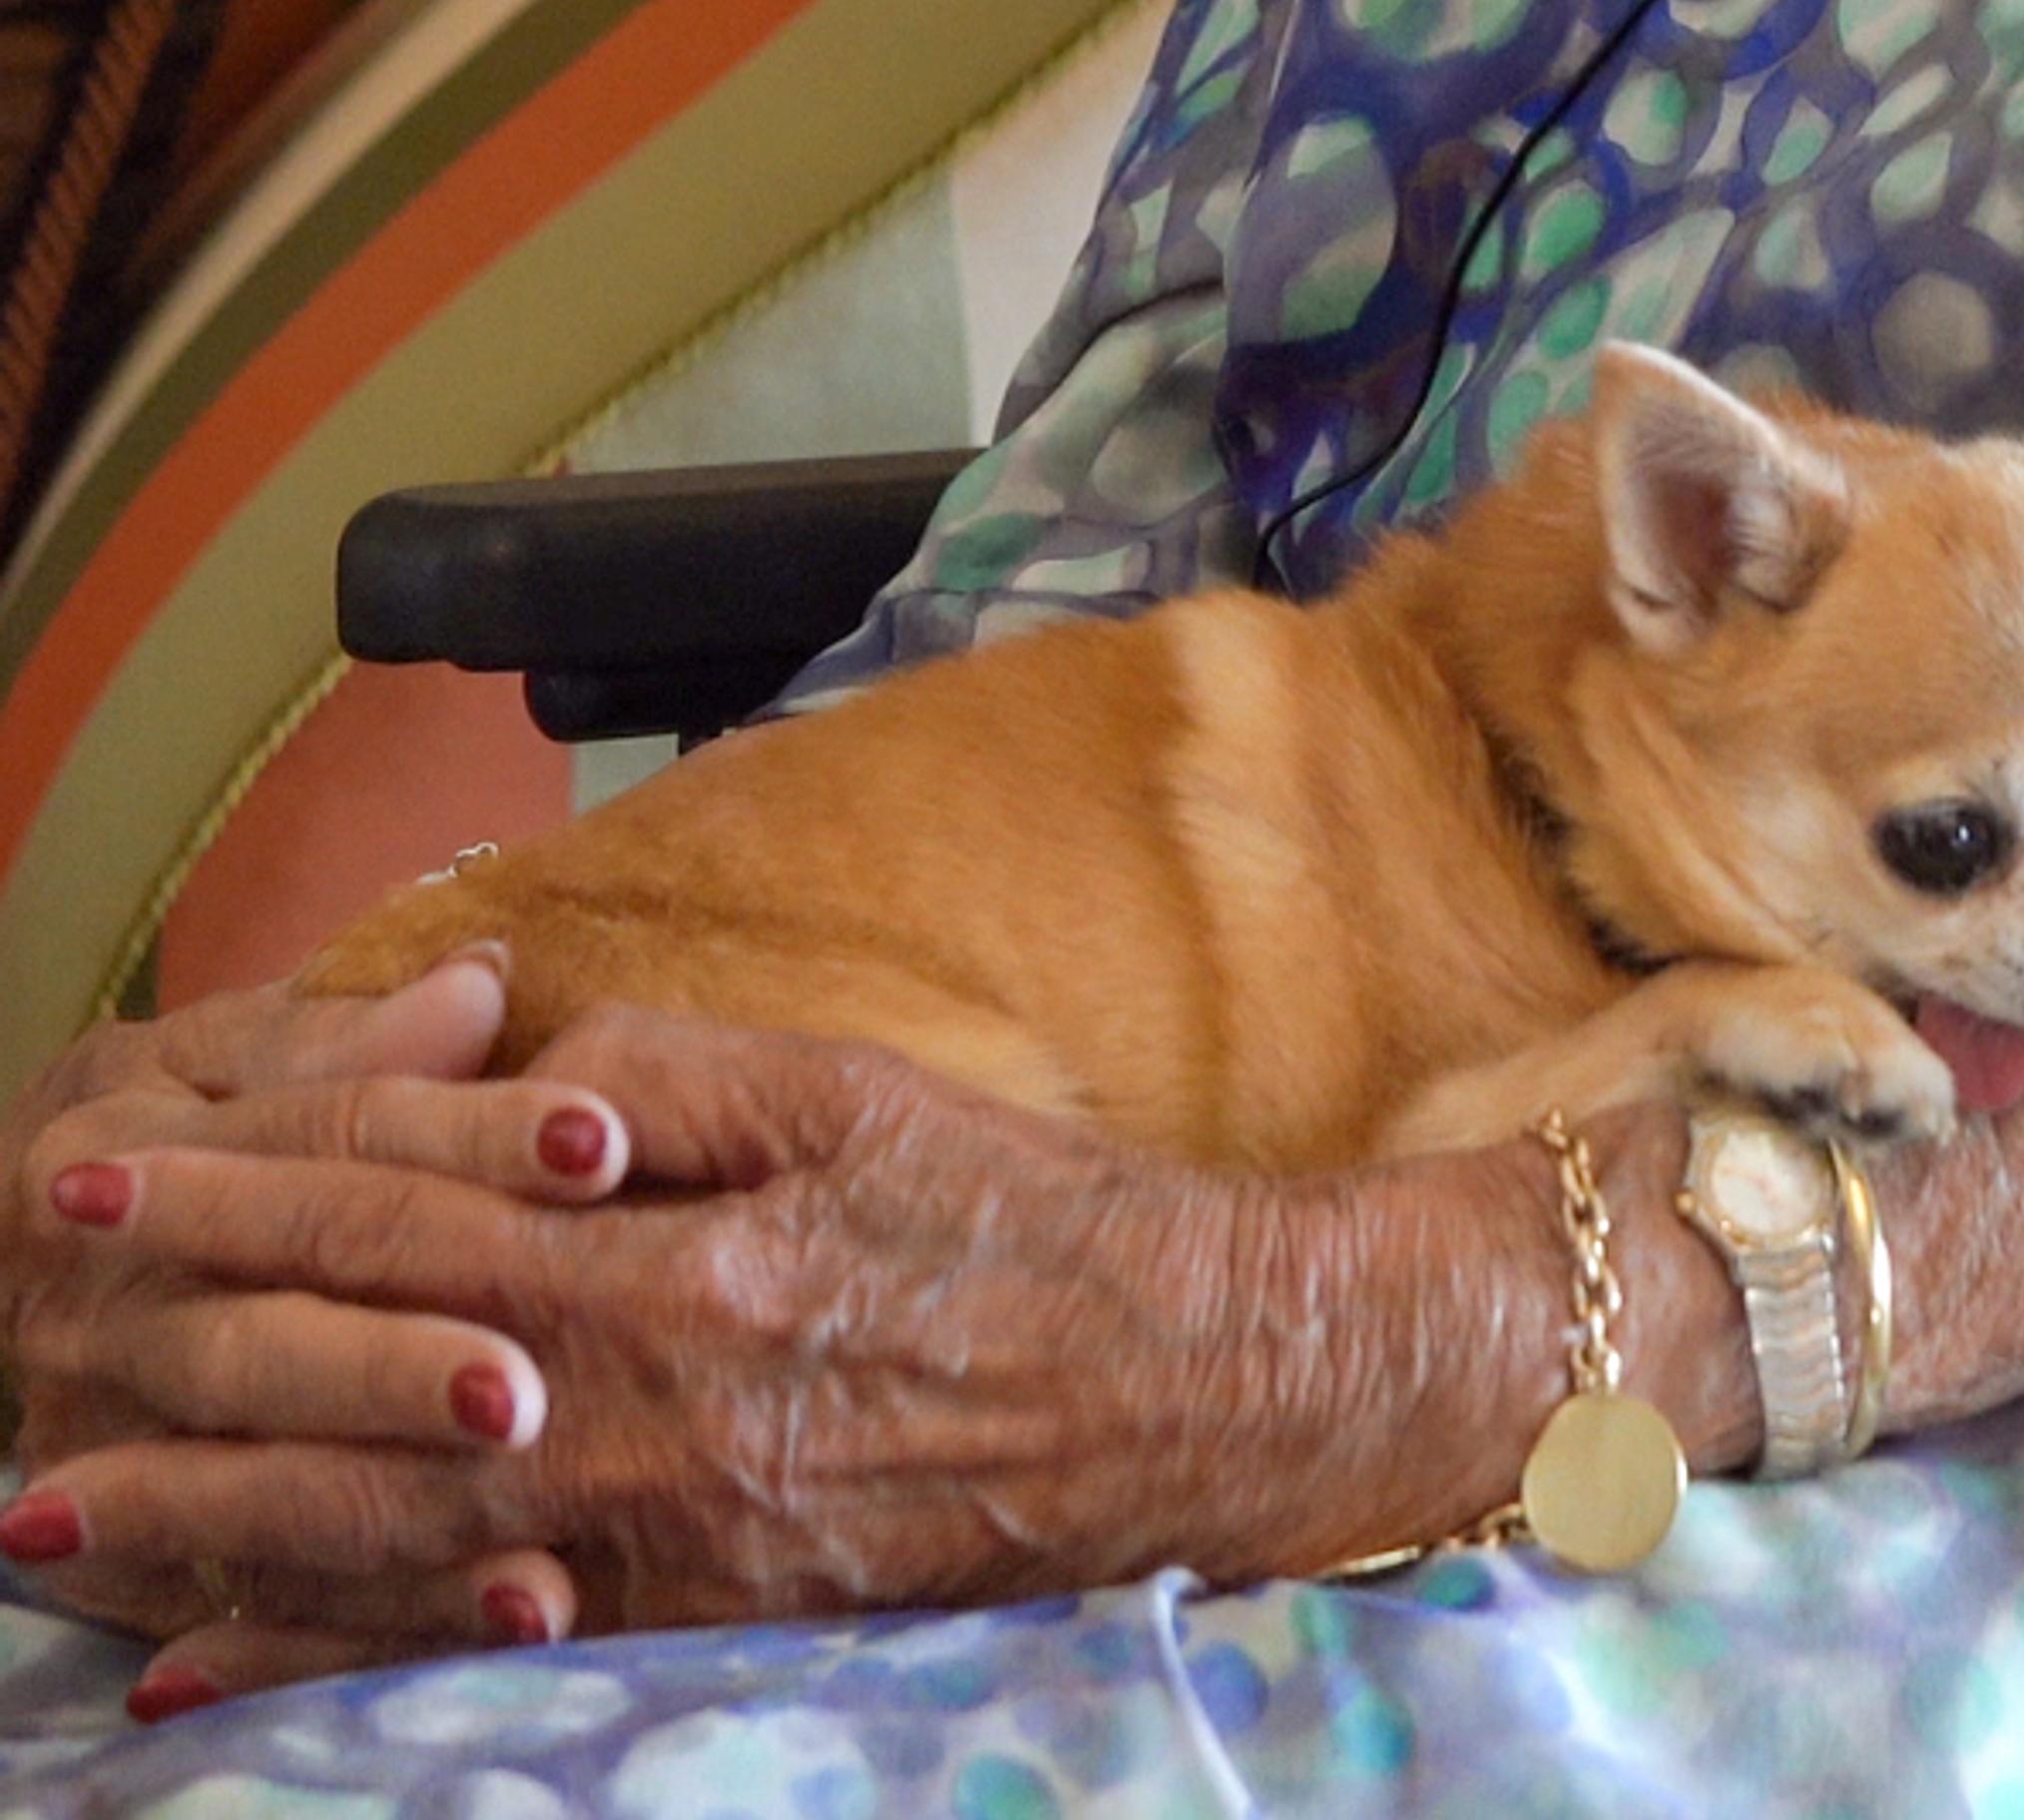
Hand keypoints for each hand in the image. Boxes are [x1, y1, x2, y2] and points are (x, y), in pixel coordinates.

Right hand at [6, 953, 608, 1713]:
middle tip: (526, 1392)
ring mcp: (113, 1438)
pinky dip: (380, 1622)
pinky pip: (263, 1596)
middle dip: (398, 1370)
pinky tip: (510, 1608)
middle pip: (272, 1338)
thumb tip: (485, 979)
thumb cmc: (162, 1128)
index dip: (472, 1136)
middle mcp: (118, 1306)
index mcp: (142, 1152)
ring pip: (260, 1482)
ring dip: (400, 1517)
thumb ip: (351, 1029)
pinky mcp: (133, 1550)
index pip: (332, 1140)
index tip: (603, 1144)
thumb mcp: (220, 1053)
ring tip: (538, 1564)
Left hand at [13, 998, 1591, 1685]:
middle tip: (19, 1337)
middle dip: (168, 1354)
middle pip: (351, 1376)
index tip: (104, 1167)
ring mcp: (646, 1539)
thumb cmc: (1011, 1218)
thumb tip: (504, 1096)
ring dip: (191, 1524)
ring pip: (370, 1533)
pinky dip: (314, 1662)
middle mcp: (631, 1405)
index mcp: (665, 1252)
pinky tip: (198, 1676)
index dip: (241, 1184)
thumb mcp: (850, 1093)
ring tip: (46, 1520)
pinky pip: (459, 1651)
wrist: (1166, 1388)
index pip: (401, 1210)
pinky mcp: (676, 1621)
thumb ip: (666, 1087)